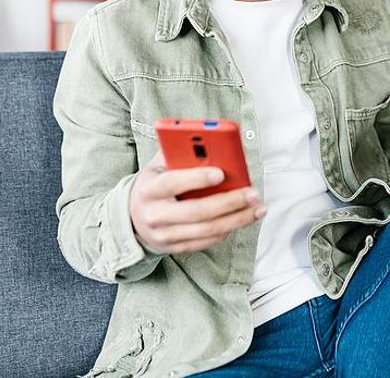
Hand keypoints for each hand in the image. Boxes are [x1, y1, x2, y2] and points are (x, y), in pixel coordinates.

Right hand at [129, 151, 265, 254]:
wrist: (131, 217)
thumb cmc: (155, 183)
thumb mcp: (159, 166)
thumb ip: (180, 153)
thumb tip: (211, 142)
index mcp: (149, 189)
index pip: (172, 183)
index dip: (197, 178)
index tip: (221, 173)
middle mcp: (154, 215)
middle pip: (197, 211)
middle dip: (229, 202)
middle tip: (252, 193)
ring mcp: (164, 235)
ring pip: (207, 230)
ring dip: (237, 219)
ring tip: (258, 208)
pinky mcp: (175, 248)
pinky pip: (206, 241)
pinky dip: (228, 230)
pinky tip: (243, 218)